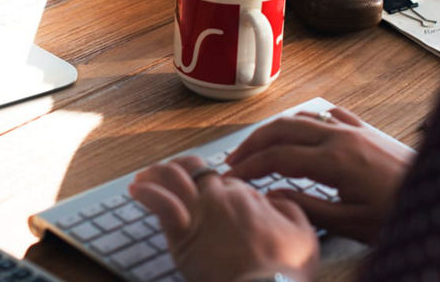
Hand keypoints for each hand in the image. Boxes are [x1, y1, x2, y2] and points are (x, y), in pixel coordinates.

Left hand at [130, 156, 318, 281]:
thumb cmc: (286, 270)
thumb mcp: (304, 232)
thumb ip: (288, 207)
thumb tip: (272, 197)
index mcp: (247, 195)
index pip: (224, 180)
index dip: (218, 185)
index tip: (212, 192)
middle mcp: (220, 197)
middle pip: (195, 171)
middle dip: (183, 170)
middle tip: (173, 174)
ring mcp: (199, 213)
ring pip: (173, 179)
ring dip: (158, 173)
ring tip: (146, 175)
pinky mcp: (182, 235)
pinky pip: (160, 204)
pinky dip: (146, 192)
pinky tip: (136, 188)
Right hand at [225, 108, 413, 242]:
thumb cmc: (398, 213)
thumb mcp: (351, 222)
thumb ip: (308, 208)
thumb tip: (273, 196)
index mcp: (334, 160)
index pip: (277, 157)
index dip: (250, 166)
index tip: (231, 177)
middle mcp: (341, 137)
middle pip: (283, 128)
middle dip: (254, 142)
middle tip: (234, 159)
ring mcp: (354, 130)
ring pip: (303, 117)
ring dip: (276, 130)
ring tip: (259, 146)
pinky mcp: (367, 131)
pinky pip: (329, 115)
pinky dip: (307, 120)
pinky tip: (303, 128)